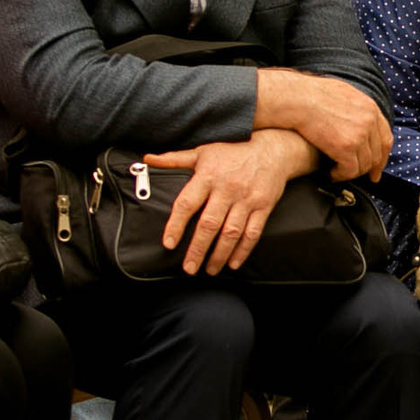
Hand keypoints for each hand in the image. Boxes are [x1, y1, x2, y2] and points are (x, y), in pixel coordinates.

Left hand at [146, 131, 298, 273]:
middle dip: (198, 249)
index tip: (169, 243)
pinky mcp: (263, 206)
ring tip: (210, 270)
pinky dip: (243, 251)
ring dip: (219, 255)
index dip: (176, 225)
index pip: (187, 203)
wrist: (272, 149)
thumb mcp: (202, 152)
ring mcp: (246, 199)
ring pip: (231, 232)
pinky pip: (253, 233)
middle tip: (188, 268)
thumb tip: (147, 159)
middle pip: (209, 224)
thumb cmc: (232, 152)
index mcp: (208, 176)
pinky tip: (233, 263)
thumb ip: (174, 159)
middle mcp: (227, 189)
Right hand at [254, 68, 389, 180]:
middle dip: (369, 169)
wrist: (296, 98)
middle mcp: (369, 121)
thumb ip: (355, 107)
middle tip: (361, 178)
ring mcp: (359, 134)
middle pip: (376, 154)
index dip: (382, 156)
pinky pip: (349, 170)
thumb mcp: (342, 93)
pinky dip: (340, 176)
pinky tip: (330, 174)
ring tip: (337, 172)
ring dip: (350, 172)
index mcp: (370, 108)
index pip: (385, 138)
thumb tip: (357, 118)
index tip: (377, 167)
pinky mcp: (346, 147)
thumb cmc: (310, 94)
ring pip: (363, 165)